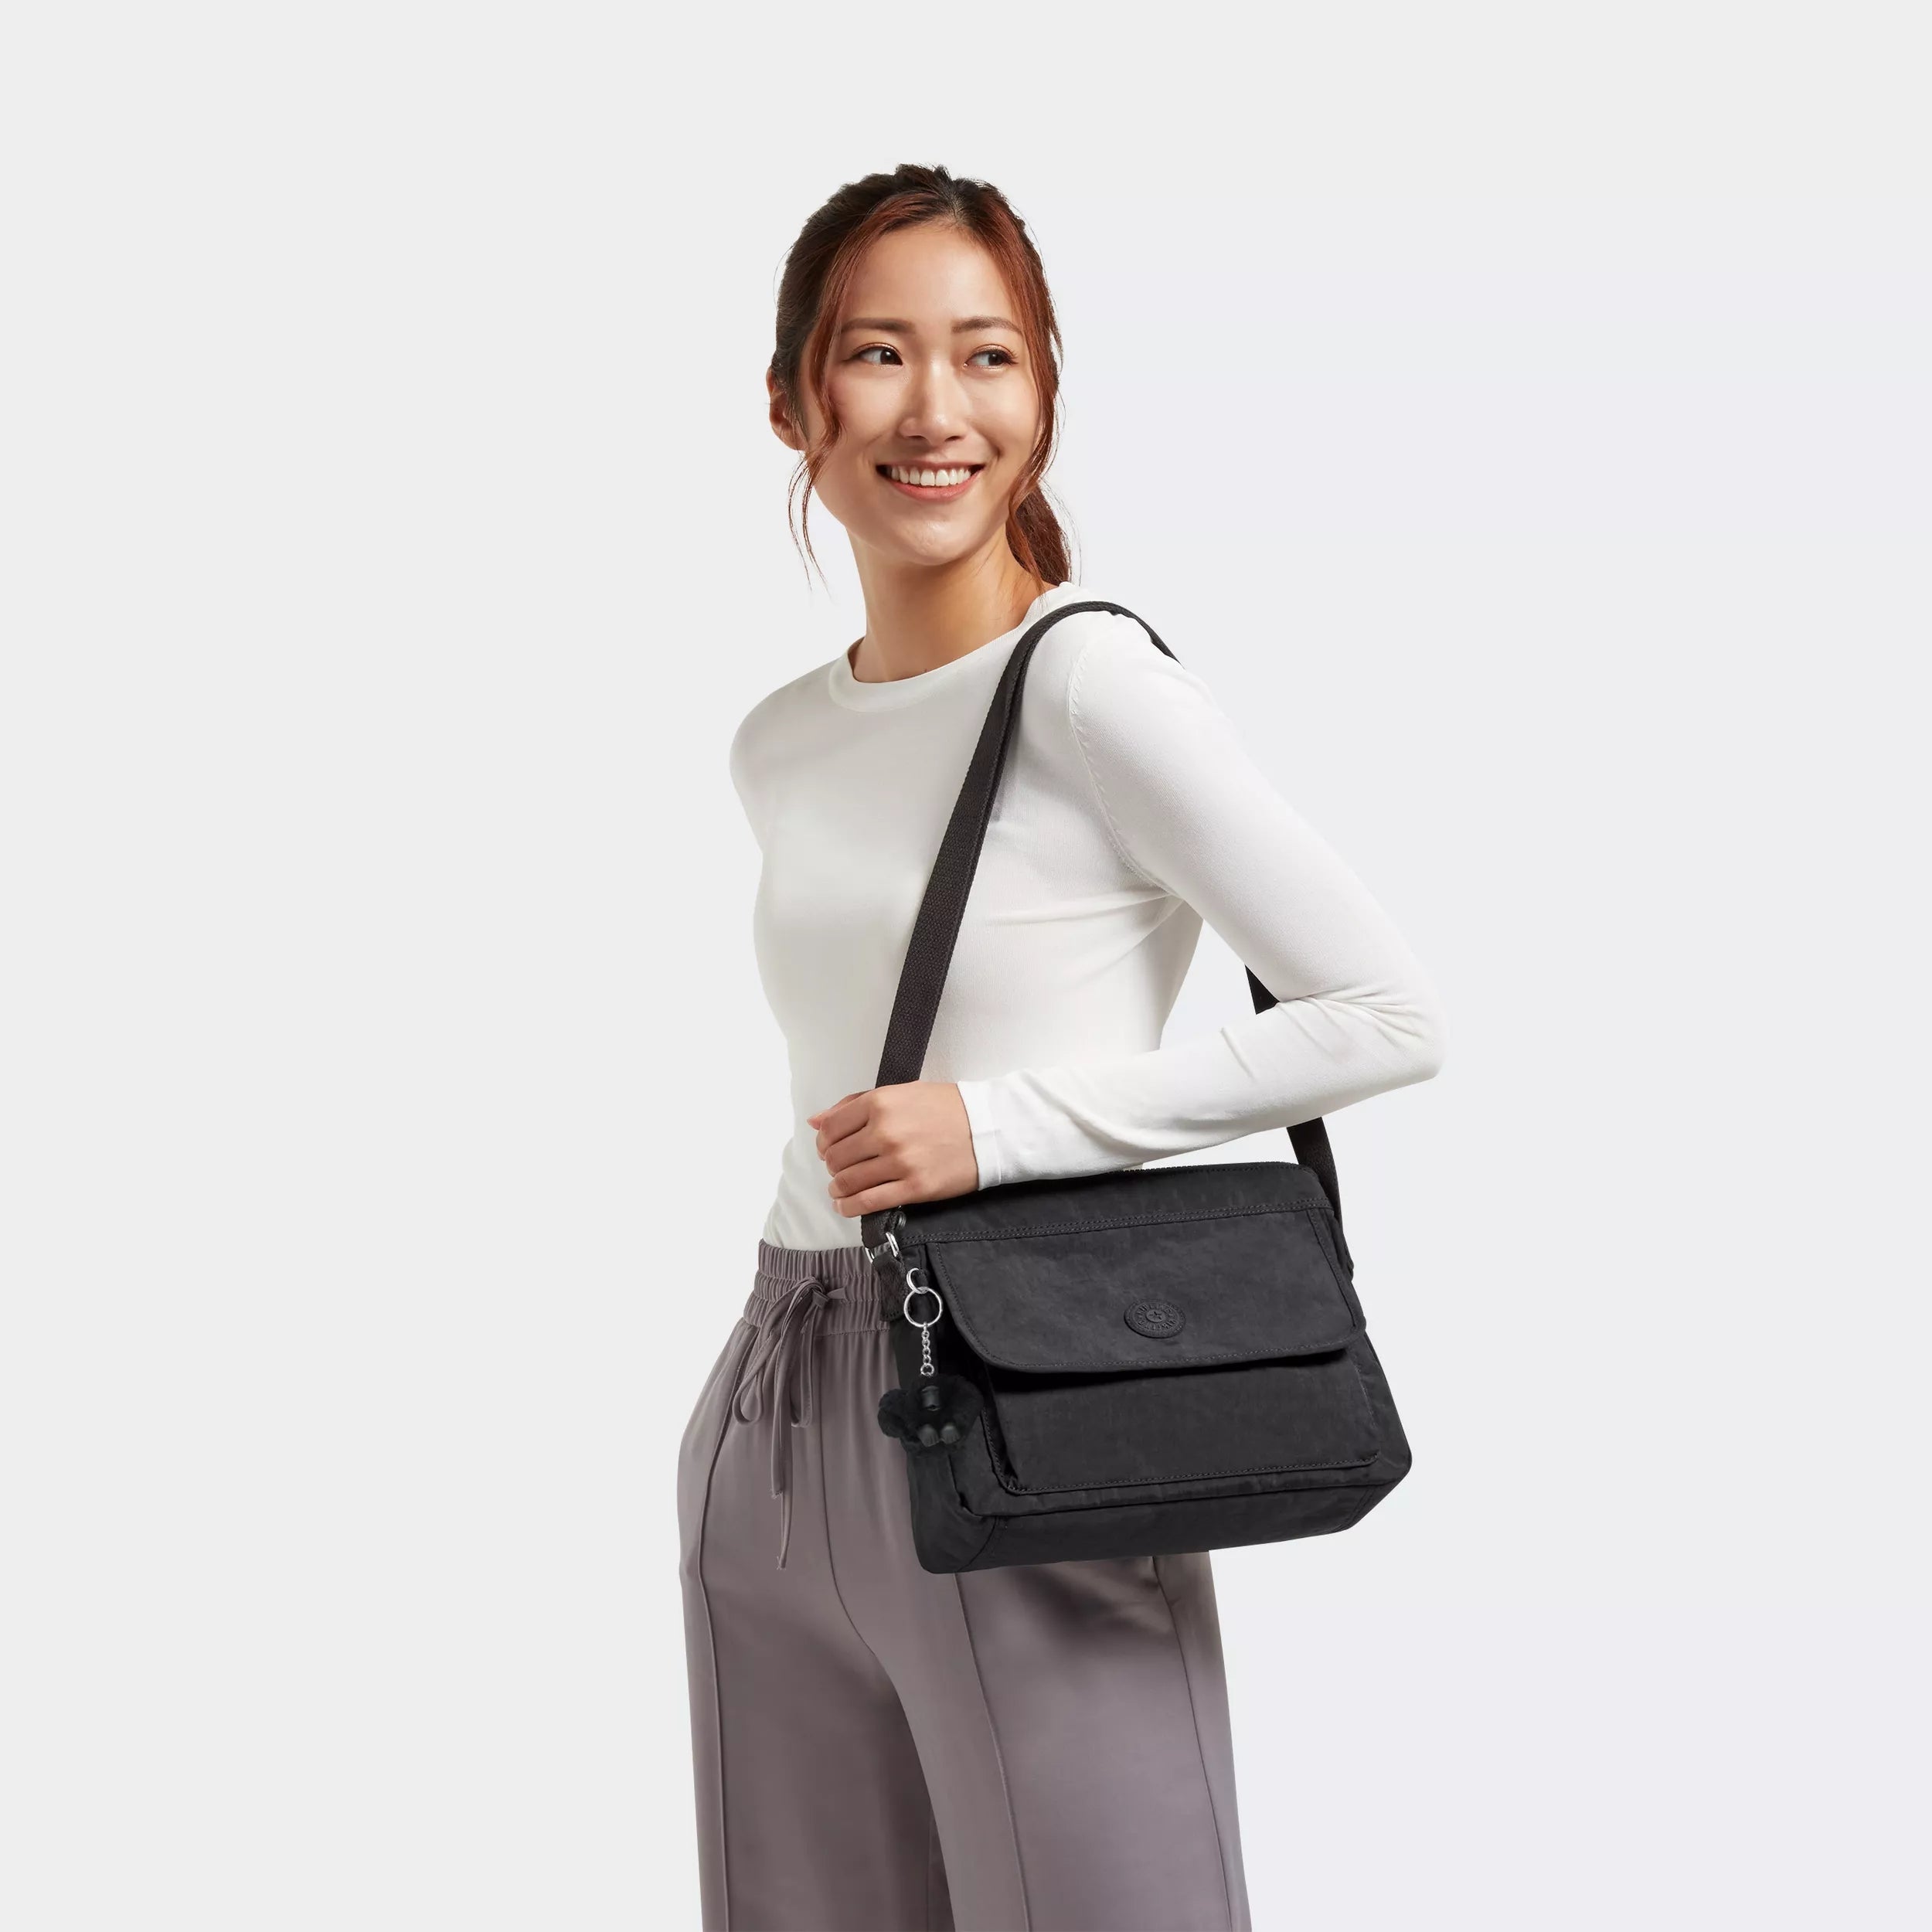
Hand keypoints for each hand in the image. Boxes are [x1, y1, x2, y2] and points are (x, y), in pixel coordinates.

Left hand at [807, 1081, 979, 1218]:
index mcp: (880, 1103)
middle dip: (832, 1166)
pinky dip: (849, 1207)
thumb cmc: (945, 1107)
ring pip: (848, 1182)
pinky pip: (868, 1202)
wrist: (989, 1128)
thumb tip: (815, 1120)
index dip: (823, 1143)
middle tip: (840, 1169)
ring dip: (838, 1188)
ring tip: (841, 1189)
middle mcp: (885, 1132)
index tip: (828, 1149)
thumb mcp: (899, 1092)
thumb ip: (854, 1104)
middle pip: (836, 1158)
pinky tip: (846, 1206)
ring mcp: (899, 1162)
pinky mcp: (914, 1188)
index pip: (830, 1129)